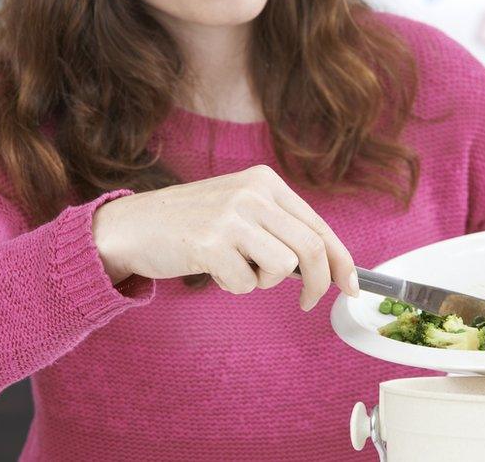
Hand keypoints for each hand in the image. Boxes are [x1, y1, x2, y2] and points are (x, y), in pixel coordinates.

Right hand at [91, 165, 359, 310]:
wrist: (132, 226)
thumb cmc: (191, 224)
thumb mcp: (240, 209)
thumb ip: (279, 227)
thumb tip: (326, 264)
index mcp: (265, 181)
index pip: (319, 225)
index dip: (341, 260)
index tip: (352, 286)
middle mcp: (252, 193)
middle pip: (311, 249)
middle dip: (317, 284)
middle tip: (307, 302)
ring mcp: (231, 216)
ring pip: (282, 267)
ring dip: (263, 281)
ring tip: (236, 268)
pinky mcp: (210, 242)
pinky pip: (245, 283)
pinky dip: (233, 286)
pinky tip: (212, 269)